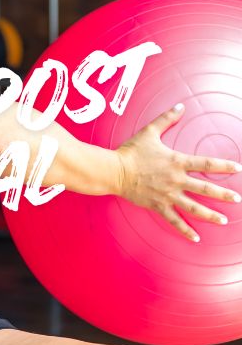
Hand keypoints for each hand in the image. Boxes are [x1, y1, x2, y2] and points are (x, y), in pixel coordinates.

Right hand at [115, 103, 241, 241]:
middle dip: (223, 195)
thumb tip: (180, 106)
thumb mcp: (150, 132)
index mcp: (177, 162)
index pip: (206, 164)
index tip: (238, 168)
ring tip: (223, 220)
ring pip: (193, 208)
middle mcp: (176, 180)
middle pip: (205, 189)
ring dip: (210, 215)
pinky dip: (185, 230)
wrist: (114, 171)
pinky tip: (196, 238)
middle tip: (237, 199)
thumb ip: (167, 119)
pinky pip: (174, 220)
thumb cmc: (131, 152)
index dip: (223, 166)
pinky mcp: (158, 205)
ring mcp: (168, 195)